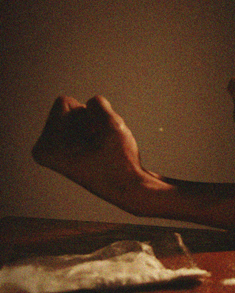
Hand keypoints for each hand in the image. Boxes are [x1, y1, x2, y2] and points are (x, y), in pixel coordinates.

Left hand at [32, 95, 150, 211]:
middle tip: (102, 146)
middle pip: (69, 108)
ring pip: (79, 115)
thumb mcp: (113, 125)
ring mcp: (57, 151)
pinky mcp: (68, 150)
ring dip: (96, 126)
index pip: (64, 102)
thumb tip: (91, 104)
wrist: (130, 190)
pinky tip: (102, 150)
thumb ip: (97, 104)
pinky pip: (83, 124)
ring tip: (103, 149)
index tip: (95, 140)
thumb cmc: (121, 163)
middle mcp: (46, 149)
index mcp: (46, 145)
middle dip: (91, 121)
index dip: (89, 117)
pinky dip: (96, 131)